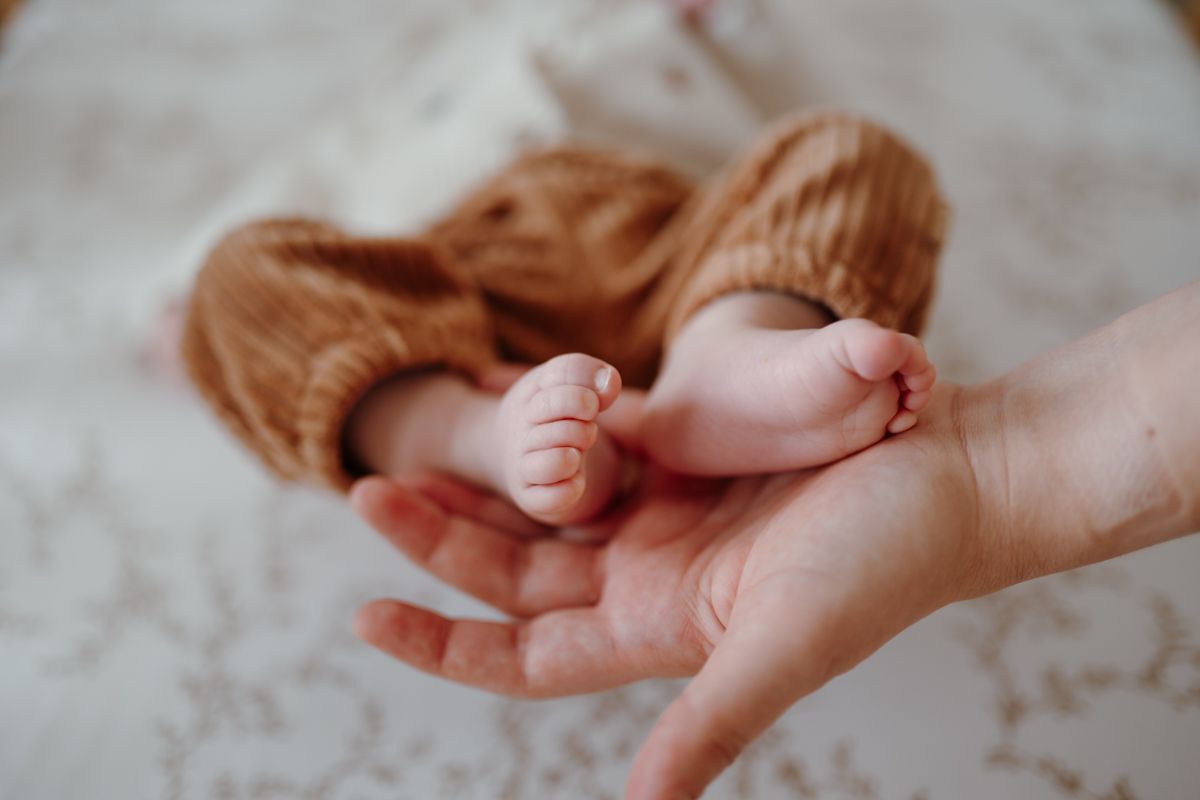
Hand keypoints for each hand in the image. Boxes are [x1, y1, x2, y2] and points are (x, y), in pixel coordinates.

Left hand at [350, 385, 993, 798]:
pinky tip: (502, 406)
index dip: (444, 641)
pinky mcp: (690, 459)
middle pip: (517, 570)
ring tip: (413, 451)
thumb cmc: (886, 564)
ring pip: (544, 507)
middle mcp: (651, 580)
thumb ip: (711, 724)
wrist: (952, 476)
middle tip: (367, 493)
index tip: (365, 615)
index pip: (522, 653)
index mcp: (659, 631)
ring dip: (480, 486)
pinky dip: (544, 432)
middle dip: (441, 540)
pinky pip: (592, 445)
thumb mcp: (788, 646)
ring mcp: (667, 517)